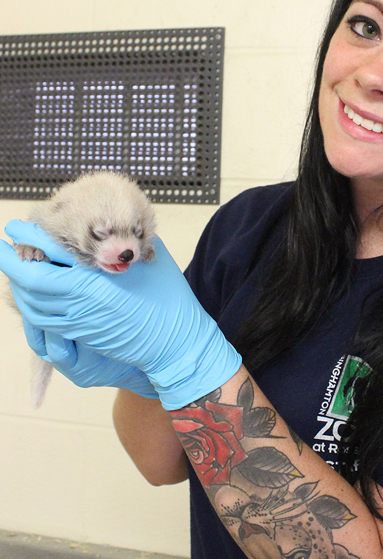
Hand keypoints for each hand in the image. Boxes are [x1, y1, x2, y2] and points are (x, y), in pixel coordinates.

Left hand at [0, 221, 241, 409]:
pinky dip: (31, 305)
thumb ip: (126, 240)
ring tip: (14, 267)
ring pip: (32, 304)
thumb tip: (109, 226)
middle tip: (4, 246)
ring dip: (18, 285)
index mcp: (97, 279)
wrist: (177, 343)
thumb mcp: (153, 258)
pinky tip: (31, 295)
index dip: (30, 238)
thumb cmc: (170, 299)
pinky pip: (43, 321)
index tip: (17, 226)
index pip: (51, 253)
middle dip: (13, 262)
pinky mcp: (81, 336)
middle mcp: (81, 302)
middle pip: (31, 280)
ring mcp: (79, 322)